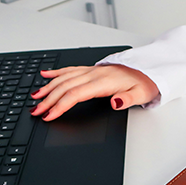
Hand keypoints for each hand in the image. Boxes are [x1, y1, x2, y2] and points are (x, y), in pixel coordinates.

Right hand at [29, 65, 158, 120]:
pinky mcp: (93, 70)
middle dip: (48, 99)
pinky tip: (45, 75)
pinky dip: (57, 72)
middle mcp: (95, 74)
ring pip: (65, 78)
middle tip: (36, 111)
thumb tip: (115, 102)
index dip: (60, 105)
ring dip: (48, 87)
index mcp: (104, 82)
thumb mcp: (141, 95)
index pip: (76, 94)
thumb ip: (127, 100)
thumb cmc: (145, 84)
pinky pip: (71, 69)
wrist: (150, 70)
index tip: (49, 115)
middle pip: (66, 87)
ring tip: (35, 97)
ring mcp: (93, 71)